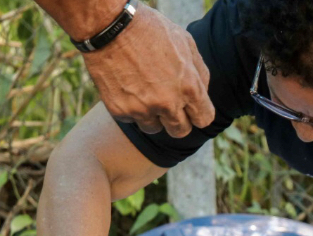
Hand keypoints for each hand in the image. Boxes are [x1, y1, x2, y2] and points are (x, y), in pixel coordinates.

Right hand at [82, 4, 213, 137]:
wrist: (109, 27)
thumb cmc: (150, 30)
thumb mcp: (185, 42)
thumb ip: (199, 72)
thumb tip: (203, 93)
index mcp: (188, 87)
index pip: (204, 119)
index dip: (198, 113)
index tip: (192, 109)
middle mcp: (167, 103)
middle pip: (180, 131)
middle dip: (178, 120)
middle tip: (169, 105)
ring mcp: (142, 110)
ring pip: (154, 128)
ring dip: (153, 116)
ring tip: (145, 91)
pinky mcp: (120, 112)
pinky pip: (132, 119)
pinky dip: (131, 107)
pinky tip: (128, 86)